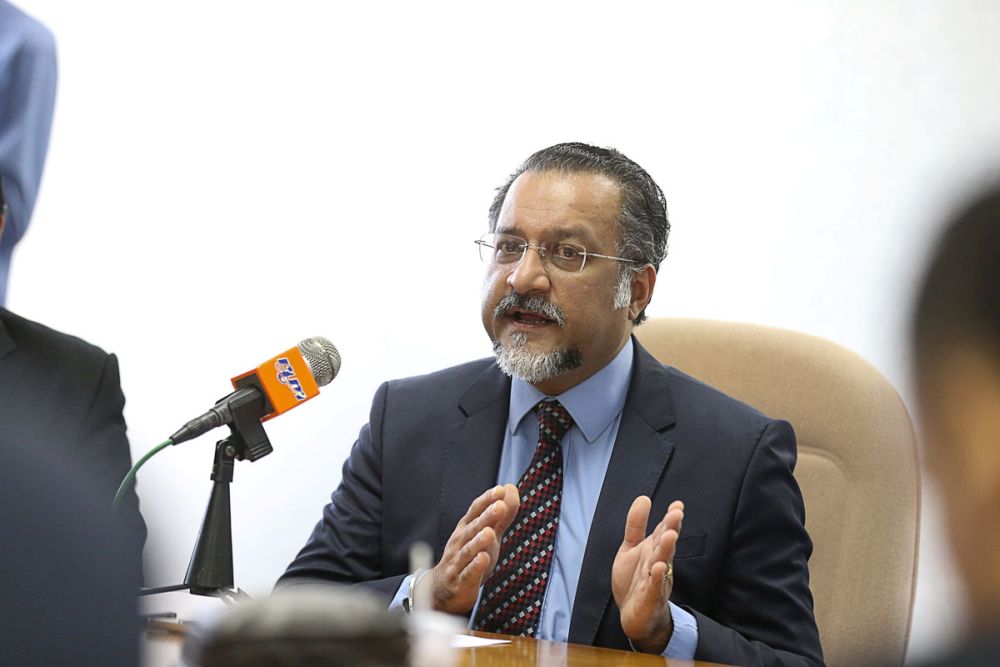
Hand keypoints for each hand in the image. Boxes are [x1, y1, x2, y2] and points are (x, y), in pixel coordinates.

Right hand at [420, 484, 519, 613]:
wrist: (443, 590)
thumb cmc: (469, 557)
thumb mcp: (488, 534)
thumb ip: (501, 514)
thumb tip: (511, 488)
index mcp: (466, 528)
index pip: (475, 511)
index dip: (487, 500)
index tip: (500, 489)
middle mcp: (460, 542)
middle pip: (473, 528)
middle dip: (486, 517)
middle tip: (499, 506)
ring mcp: (458, 562)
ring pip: (468, 550)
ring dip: (478, 541)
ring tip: (490, 533)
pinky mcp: (460, 582)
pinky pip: (468, 574)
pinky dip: (475, 567)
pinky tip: (483, 559)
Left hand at [611, 496, 684, 653]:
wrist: (634, 616)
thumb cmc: (634, 580)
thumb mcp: (630, 548)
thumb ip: (636, 525)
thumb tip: (644, 498)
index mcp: (654, 550)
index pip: (664, 532)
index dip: (670, 519)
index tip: (677, 505)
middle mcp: (658, 563)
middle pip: (665, 545)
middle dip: (671, 529)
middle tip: (676, 514)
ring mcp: (656, 581)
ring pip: (662, 563)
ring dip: (666, 550)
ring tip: (670, 535)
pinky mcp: (649, 599)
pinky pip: (654, 588)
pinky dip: (656, 578)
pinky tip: (657, 567)